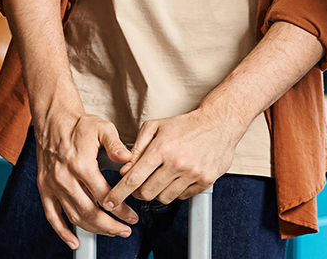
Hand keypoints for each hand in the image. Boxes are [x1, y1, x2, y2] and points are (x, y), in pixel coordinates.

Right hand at [34, 109, 137, 247]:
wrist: (53, 120)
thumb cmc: (79, 125)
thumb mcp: (103, 128)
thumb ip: (117, 145)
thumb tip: (129, 159)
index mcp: (81, 164)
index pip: (104, 196)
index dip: (120, 210)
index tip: (132, 217)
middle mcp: (65, 178)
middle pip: (89, 212)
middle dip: (110, 226)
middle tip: (125, 230)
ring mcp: (53, 185)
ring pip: (74, 217)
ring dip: (93, 230)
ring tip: (110, 232)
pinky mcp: (45, 188)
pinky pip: (52, 215)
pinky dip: (62, 232)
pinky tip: (74, 242)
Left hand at [102, 108, 237, 207]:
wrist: (218, 124)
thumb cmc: (183, 125)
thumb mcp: (154, 127)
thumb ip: (136, 148)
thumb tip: (123, 169)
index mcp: (161, 149)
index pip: (133, 179)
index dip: (118, 194)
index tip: (108, 202)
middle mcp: (176, 164)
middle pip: (147, 193)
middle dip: (138, 192)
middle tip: (140, 184)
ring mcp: (192, 174)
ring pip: (164, 198)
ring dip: (158, 191)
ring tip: (162, 176)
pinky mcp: (205, 182)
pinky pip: (182, 197)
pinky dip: (176, 191)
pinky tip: (178, 176)